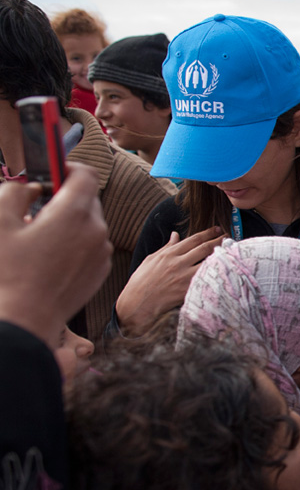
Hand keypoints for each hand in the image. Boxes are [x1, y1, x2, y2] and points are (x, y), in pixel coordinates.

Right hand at [0, 163, 111, 346]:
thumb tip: (31, 188)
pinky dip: (76, 242)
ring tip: (38, 238)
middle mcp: (96, 231)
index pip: (85, 173)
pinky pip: (92, 245)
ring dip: (69, 221)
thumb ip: (15, 193)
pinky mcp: (100, 272)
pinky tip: (49, 257)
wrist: (23, 322)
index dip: (65, 167)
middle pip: (87, 198)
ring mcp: (101, 253)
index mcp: (74, 214)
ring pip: (90, 223)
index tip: (49, 174)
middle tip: (36, 209)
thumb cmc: (7, 274)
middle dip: (63, 197)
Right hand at [115, 226, 224, 336]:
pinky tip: (224, 270)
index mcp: (169, 254)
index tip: (217, 229)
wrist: (136, 304)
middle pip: (204, 248)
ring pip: (208, 263)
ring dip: (220, 256)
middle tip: (228, 237)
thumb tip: (175, 235)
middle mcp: (178, 263)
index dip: (208, 233)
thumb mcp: (151, 259)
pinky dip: (215, 274)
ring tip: (230, 251)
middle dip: (218, 241)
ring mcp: (184, 277)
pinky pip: (205, 279)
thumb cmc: (141, 281)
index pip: (193, 239)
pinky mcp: (187, 290)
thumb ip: (166, 247)